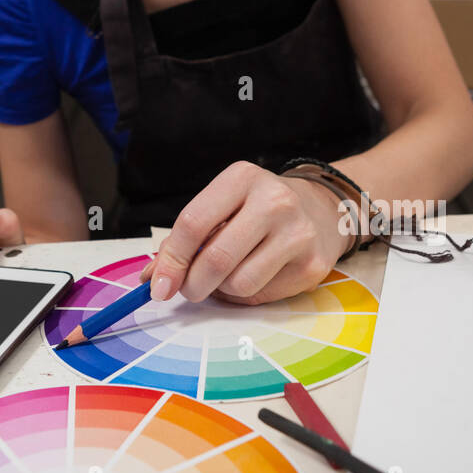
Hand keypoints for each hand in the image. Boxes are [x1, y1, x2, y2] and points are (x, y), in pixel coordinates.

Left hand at [140, 161, 349, 305]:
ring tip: (229, 274)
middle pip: (216, 258)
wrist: (321, 210)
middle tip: (189, 290)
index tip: (157, 286)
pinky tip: (257, 274)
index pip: (193, 222)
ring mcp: (297, 232)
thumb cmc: (255, 210)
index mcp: (241, 178)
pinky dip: (248, 294)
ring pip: (239, 284)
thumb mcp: (221, 207)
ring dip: (223, 290)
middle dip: (192, 285)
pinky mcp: (313, 264)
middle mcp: (273, 201)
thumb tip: (151, 278)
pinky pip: (263, 294)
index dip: (171, 259)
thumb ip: (183, 240)